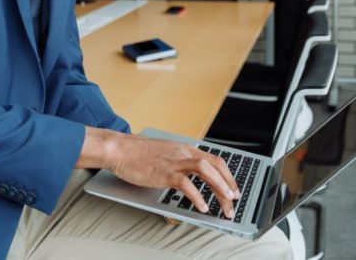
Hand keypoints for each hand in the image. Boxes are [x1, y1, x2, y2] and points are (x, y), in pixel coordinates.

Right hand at [79, 128, 239, 217]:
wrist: (121, 149)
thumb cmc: (139, 153)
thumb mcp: (166, 153)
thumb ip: (180, 160)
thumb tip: (191, 173)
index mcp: (186, 149)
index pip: (215, 159)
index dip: (228, 175)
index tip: (233, 188)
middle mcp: (185, 153)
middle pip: (216, 166)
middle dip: (229, 184)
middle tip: (234, 201)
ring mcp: (175, 162)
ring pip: (207, 172)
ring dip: (220, 188)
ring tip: (225, 202)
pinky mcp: (165, 173)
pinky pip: (187, 185)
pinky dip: (198, 197)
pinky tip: (202, 207)